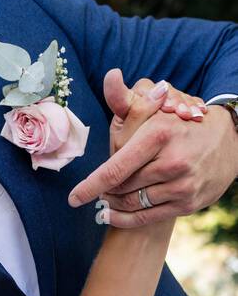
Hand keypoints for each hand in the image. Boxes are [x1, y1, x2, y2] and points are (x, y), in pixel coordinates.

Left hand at [68, 67, 237, 226]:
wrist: (228, 140)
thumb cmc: (179, 123)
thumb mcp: (153, 108)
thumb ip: (124, 98)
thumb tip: (110, 75)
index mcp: (159, 135)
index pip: (115, 169)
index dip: (90, 186)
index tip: (73, 198)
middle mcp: (173, 162)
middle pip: (121, 187)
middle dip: (105, 190)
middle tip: (98, 189)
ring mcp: (182, 185)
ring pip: (132, 203)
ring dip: (115, 204)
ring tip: (108, 198)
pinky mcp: (188, 203)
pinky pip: (147, 218)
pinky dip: (126, 220)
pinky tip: (113, 215)